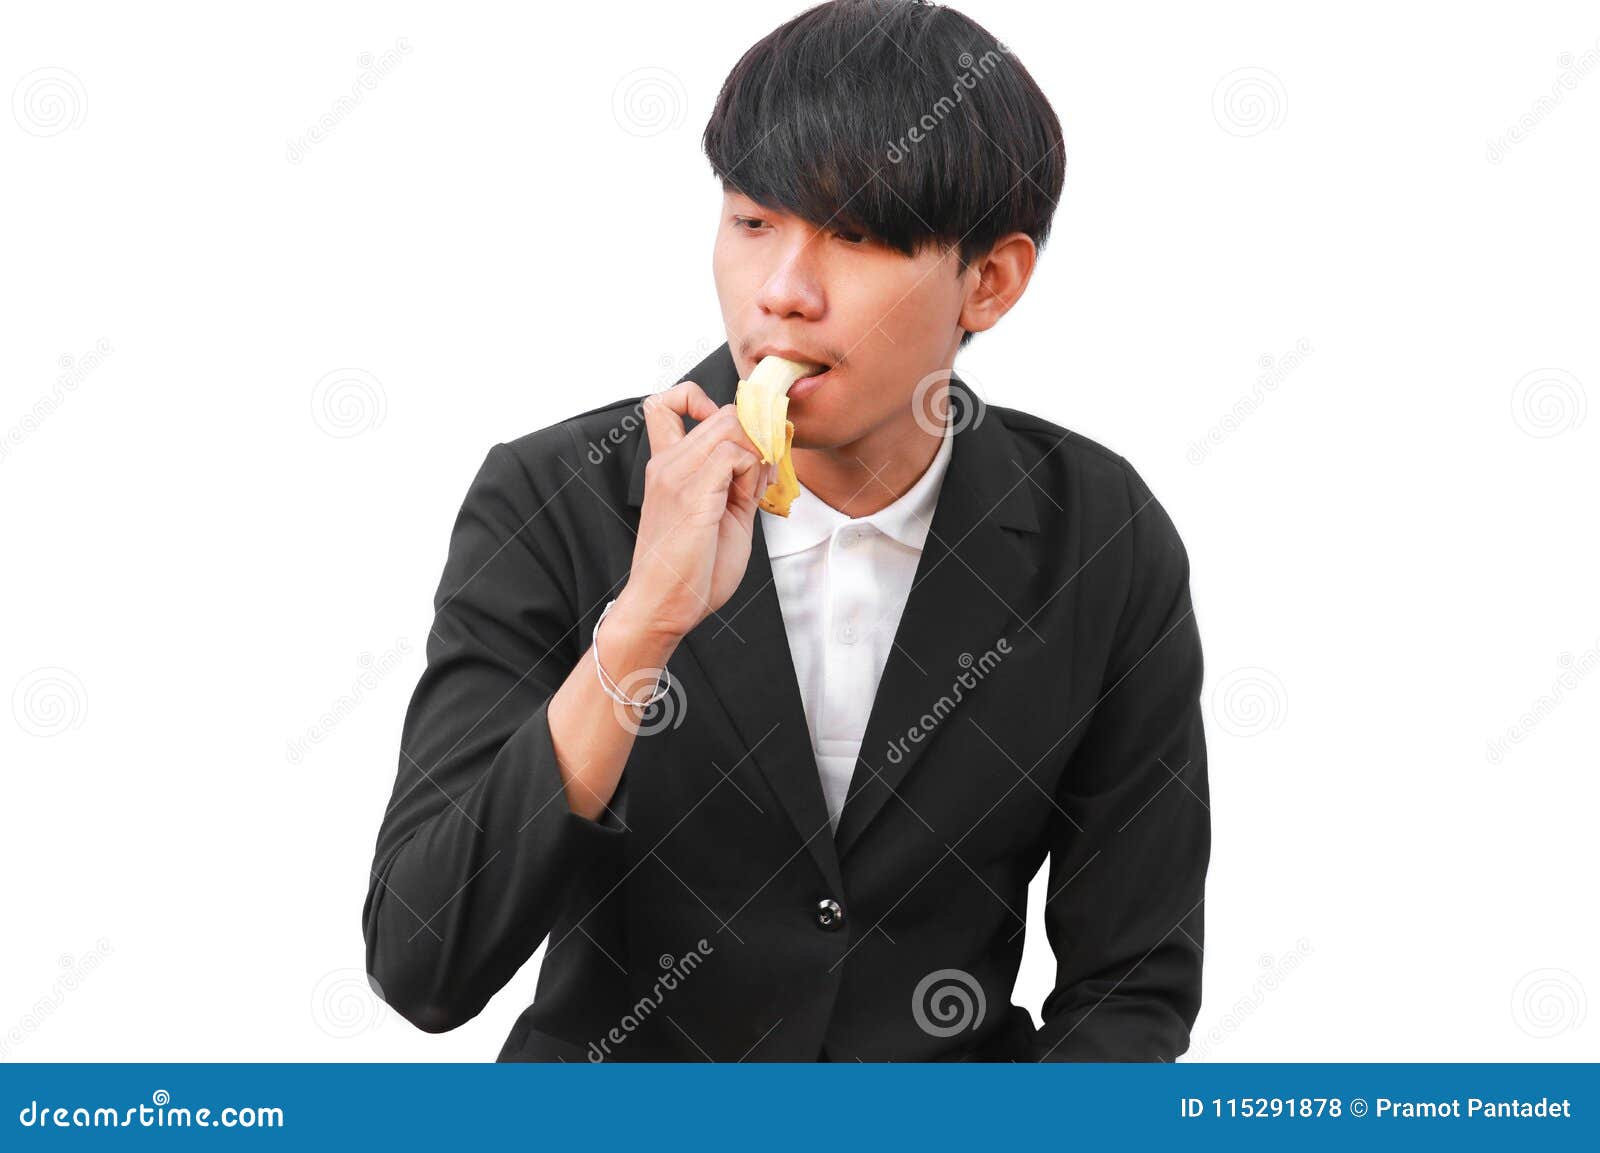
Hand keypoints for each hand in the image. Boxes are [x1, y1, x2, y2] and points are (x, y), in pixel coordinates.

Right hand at [617, 381, 772, 642]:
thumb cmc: (690, 570)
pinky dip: (752, 470)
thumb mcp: (722, 514)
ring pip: (731, 426)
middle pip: (722, 413)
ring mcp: (676, 476)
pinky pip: (734, 455)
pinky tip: (749, 497)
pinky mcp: (692, 495)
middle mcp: (667, 463)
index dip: (701, 401)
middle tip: (762, 473)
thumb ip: (738, 482)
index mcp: (666, 466)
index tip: (728, 434)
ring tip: (754, 490)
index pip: (666, 403)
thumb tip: (765, 455)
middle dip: (756, 438)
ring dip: (757, 453)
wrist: (663, 607)